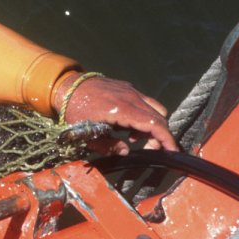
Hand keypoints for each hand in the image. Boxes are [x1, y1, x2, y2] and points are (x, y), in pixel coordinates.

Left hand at [56, 72, 178, 154]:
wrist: (67, 86)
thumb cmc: (75, 111)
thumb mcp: (87, 135)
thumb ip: (108, 146)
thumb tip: (126, 152)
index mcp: (123, 110)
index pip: (154, 124)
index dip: (166, 139)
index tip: (171, 152)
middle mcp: (131, 98)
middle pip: (159, 117)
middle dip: (160, 136)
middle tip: (150, 150)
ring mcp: (131, 91)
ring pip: (155, 108)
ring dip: (152, 125)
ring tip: (135, 138)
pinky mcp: (128, 88)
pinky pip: (146, 102)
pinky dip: (145, 116)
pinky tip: (128, 126)